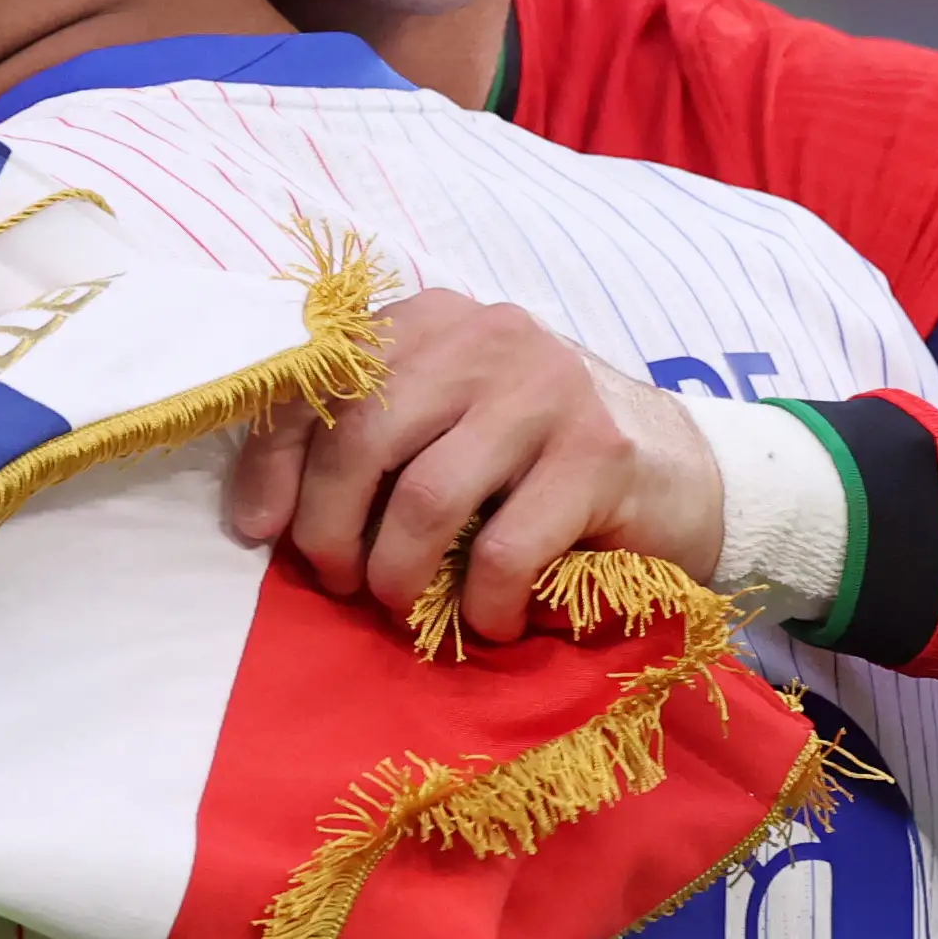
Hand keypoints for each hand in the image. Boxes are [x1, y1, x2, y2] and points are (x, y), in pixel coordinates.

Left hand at [225, 290, 724, 640]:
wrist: (680, 471)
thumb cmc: (535, 459)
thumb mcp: (446, 423)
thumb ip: (368, 438)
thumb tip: (260, 515)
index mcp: (431, 320)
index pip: (320, 378)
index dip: (273, 460)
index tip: (258, 531)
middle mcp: (485, 337)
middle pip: (361, 435)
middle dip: (330, 527)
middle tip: (343, 583)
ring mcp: (546, 391)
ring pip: (426, 497)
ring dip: (399, 574)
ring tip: (408, 607)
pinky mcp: (598, 455)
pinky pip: (503, 549)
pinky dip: (480, 603)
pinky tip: (492, 619)